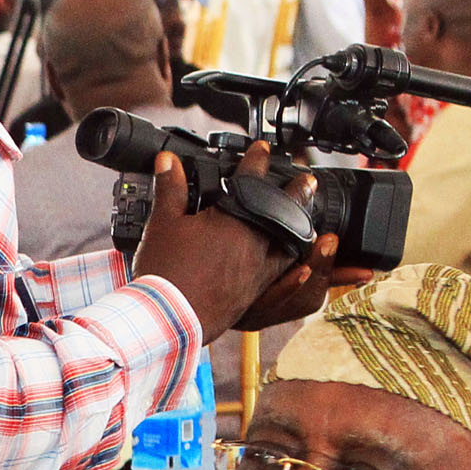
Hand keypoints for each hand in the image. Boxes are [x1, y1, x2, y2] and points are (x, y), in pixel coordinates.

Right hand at [129, 142, 322, 342]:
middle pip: (284, 210)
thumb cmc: (164, 273)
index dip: (257, 159)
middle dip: (297, 192)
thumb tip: (168, 159)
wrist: (167, 320)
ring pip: (291, 244)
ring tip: (308, 222)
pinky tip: (297, 264)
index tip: (262, 148)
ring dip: (302, 229)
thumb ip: (171, 188)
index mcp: (234, 219)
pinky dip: (294, 266)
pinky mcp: (255, 293)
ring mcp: (258, 270)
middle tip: (308, 181)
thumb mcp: (162, 224)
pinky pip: (284, 276)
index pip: (251, 179)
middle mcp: (254, 242)